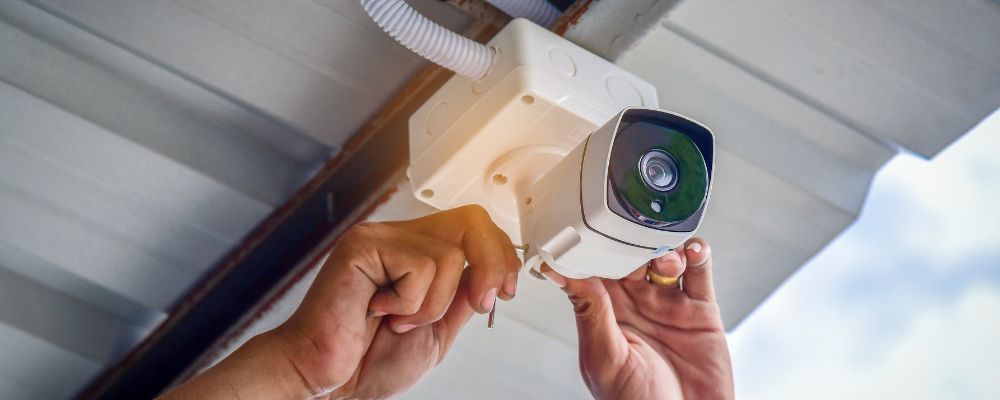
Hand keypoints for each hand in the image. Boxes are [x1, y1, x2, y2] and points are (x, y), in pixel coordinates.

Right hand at [161, 205, 519, 398]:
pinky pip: (419, 266)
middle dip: (491, 265)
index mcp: (416, 252)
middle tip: (479, 302)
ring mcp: (379, 238)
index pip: (473, 227)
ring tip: (399, 319)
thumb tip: (493, 274)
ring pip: (448, 255)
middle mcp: (398, 238)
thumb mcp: (438, 329)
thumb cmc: (367, 359)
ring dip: (432, 305)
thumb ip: (462, 297)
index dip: (501, 254)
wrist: (329, 379)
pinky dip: (409, 303)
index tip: (505, 290)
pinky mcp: (362, 246)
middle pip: (471, 220)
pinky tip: (380, 311)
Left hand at [541, 238, 733, 399]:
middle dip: (632, 241)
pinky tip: (691, 251)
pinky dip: (697, 254)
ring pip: (664, 258)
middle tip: (634, 236)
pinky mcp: (700, 310)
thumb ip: (589, 312)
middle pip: (630, 255)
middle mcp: (635, 305)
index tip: (589, 226)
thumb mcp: (605, 358)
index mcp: (605, 314)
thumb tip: (558, 273)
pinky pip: (698, 272)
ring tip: (664, 259)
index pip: (594, 268)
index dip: (593, 246)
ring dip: (664, 248)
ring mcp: (667, 304)